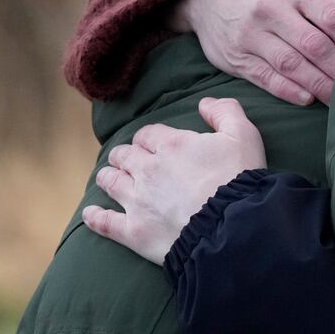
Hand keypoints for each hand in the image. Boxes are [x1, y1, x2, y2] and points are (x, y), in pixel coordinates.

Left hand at [82, 98, 267, 264]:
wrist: (231, 226)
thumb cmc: (239, 178)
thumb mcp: (243, 135)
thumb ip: (225, 112)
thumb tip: (205, 102)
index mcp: (171, 145)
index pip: (148, 134)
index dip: (149, 138)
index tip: (154, 144)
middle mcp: (147, 169)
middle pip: (124, 156)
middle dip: (126, 155)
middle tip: (130, 160)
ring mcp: (137, 201)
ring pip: (110, 182)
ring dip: (108, 177)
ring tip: (109, 177)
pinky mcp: (133, 231)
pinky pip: (104, 222)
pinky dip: (95, 216)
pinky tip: (91, 213)